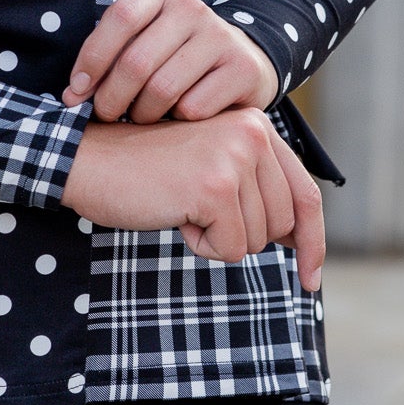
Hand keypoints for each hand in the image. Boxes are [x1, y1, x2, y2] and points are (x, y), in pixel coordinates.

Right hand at [59, 111, 324, 288]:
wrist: (90, 160)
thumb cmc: (149, 171)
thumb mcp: (212, 169)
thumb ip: (258, 190)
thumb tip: (301, 239)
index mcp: (256, 124)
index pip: (306, 192)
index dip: (313, 241)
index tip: (310, 280)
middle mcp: (254, 133)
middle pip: (283, 224)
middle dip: (242, 235)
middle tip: (198, 210)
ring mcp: (236, 157)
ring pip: (257, 240)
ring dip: (218, 238)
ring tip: (183, 204)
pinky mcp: (216, 187)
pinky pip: (230, 249)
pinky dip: (201, 245)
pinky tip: (175, 213)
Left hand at [62, 0, 278, 121]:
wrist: (240, 61)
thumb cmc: (173, 56)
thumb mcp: (141, 42)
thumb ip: (107, 61)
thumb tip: (70, 97)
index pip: (120, 18)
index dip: (92, 58)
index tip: (75, 91)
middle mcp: (192, 8)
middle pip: (137, 61)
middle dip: (111, 98)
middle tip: (105, 115)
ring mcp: (221, 37)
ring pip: (163, 88)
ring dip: (142, 114)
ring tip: (140, 117)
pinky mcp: (242, 69)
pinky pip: (193, 108)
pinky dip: (176, 122)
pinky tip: (176, 118)